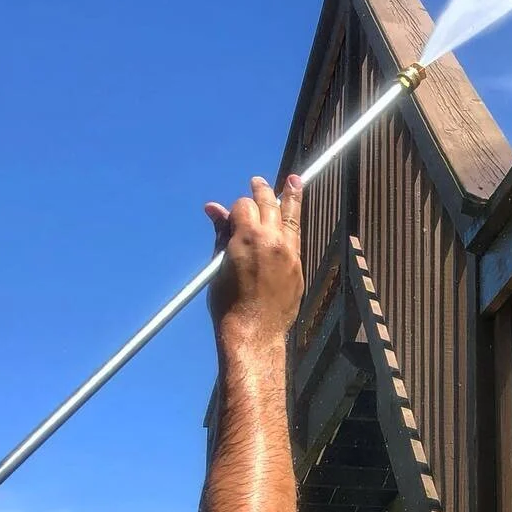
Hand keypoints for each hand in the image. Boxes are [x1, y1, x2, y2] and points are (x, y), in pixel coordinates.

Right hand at [204, 175, 303, 355]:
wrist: (254, 331)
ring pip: (290, 216)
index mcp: (247, 237)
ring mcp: (289, 252)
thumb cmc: (228, 303)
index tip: (232, 214)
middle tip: (257, 181)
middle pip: (268, 203)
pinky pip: (296, 238)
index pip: (244, 205)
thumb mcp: (218, 265)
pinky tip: (292, 217)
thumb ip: (221, 234)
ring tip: (294, 181)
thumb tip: (214, 209)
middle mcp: (272, 239)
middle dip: (261, 190)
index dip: (236, 208)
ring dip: (290, 196)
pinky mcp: (298, 267)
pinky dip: (293, 224)